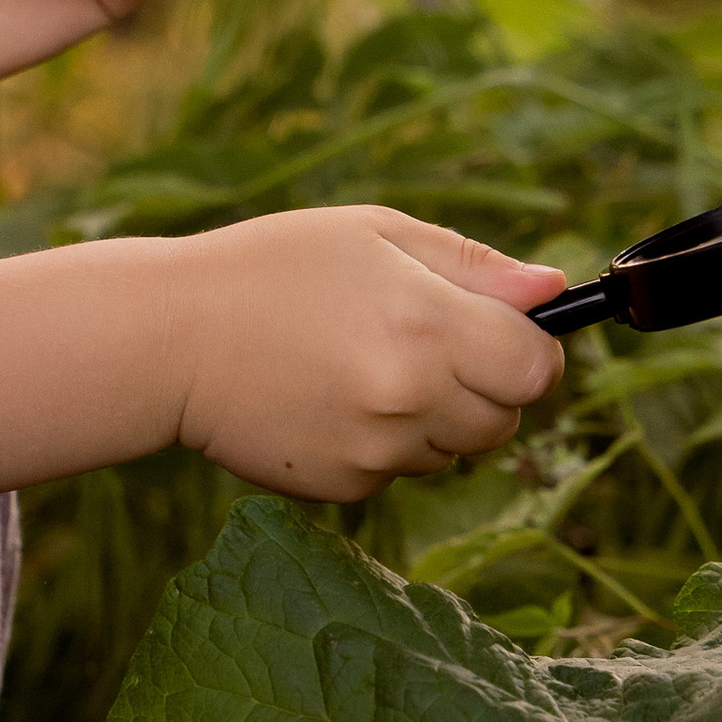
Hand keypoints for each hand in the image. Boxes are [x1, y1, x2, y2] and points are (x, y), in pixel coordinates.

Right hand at [170, 206, 567, 497]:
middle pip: (503, 418)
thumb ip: (471, 263)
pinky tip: (326, 401)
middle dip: (481, 386)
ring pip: (451, 452)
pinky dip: (380, 445)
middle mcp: (410, 397)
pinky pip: (396, 473)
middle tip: (418, 344)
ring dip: (430, 419)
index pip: (537, 368)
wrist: (170, 339)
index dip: (527, 349)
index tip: (499, 332)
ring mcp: (376, 452)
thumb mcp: (373, 233)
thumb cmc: (272, 268)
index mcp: (428, 324)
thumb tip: (551, 290)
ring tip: (359, 368)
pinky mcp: (342, 488)